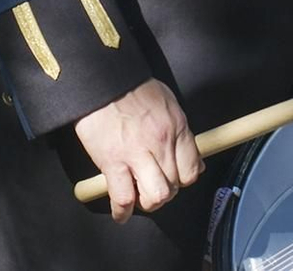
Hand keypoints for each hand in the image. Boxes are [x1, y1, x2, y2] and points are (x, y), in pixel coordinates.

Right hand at [73, 79, 201, 223]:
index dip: (184, 180)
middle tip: (154, 187)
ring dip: (149, 203)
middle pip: (175, 185)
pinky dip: (123, 212)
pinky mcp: (113, 162)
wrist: (99, 79)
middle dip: (166, 192)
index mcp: (175, 127)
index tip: (175, 179)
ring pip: (156, 196)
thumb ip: (181, 130)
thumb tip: (193, 157)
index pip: (192, 169)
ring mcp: (137, 154)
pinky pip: (124, 198)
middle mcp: (160, 143)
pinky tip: (122, 213)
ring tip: (140, 198)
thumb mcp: (167, 101)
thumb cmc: (131, 87)